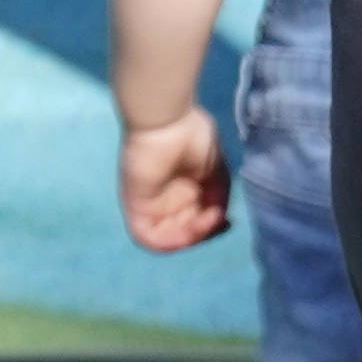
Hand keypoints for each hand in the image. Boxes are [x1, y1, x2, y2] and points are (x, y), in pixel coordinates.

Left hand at [122, 105, 233, 251]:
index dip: (211, 228)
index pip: (193, 222)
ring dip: (190, 238)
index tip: (227, 219)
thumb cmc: (193, 136)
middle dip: (204, 233)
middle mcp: (163, 198)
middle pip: (182, 233)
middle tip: (217, 217)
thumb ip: (217, 200)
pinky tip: (190, 231)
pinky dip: (169, 242)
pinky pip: (145, 236)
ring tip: (205, 221)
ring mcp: (148, 202)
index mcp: (180, 189)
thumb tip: (217, 219)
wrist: (168, 119)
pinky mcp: (135, 203)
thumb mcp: (216, 173)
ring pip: (166, 238)